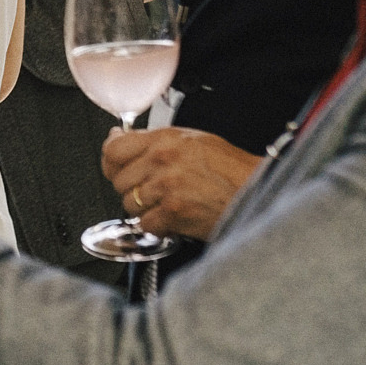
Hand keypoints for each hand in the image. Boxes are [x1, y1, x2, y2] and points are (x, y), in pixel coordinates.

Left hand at [101, 127, 261, 240]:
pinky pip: (145, 224)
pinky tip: (172, 217)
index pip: (113, 149)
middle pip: (118, 180)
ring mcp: (165, 188)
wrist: (256, 188)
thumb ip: (156, 141)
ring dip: (143, 208)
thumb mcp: (191, 140)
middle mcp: (161, 161)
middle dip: (130, 187)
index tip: (114, 165)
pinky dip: (156, 225)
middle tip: (150, 189)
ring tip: (165, 203)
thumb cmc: (230, 167)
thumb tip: (123, 141)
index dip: (110, 160)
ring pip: (128, 204)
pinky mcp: (173, 213)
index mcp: (164, 139)